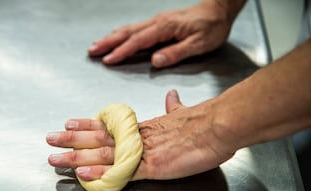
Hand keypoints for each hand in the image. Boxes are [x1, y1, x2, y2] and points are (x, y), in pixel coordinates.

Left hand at [46, 90, 234, 180]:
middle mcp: (136, 138)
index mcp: (142, 128)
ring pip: (103, 155)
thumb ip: (173, 107)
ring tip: (55, 158)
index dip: (86, 125)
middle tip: (49, 139)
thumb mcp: (183, 112)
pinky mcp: (152, 168)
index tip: (68, 124)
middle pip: (98, 138)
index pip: (107, 126)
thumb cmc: (202, 121)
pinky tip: (84, 174)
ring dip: (77, 157)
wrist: (218, 125)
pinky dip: (102, 172)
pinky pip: (122, 172)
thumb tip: (171, 96)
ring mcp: (142, 153)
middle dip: (72, 140)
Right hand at [88, 1, 236, 67]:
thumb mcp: (199, 44)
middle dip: (108, 42)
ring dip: (111, 37)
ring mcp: (157, 21)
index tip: (109, 60)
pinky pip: (135, 28)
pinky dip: (121, 34)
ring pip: (129, 29)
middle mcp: (158, 22)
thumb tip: (155, 60)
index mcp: (165, 28)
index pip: (139, 41)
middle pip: (128, 32)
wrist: (218, 10)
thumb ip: (176, 52)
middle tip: (92, 51)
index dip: (122, 51)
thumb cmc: (211, 27)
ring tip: (97, 46)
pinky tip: (115, 38)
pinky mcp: (159, 23)